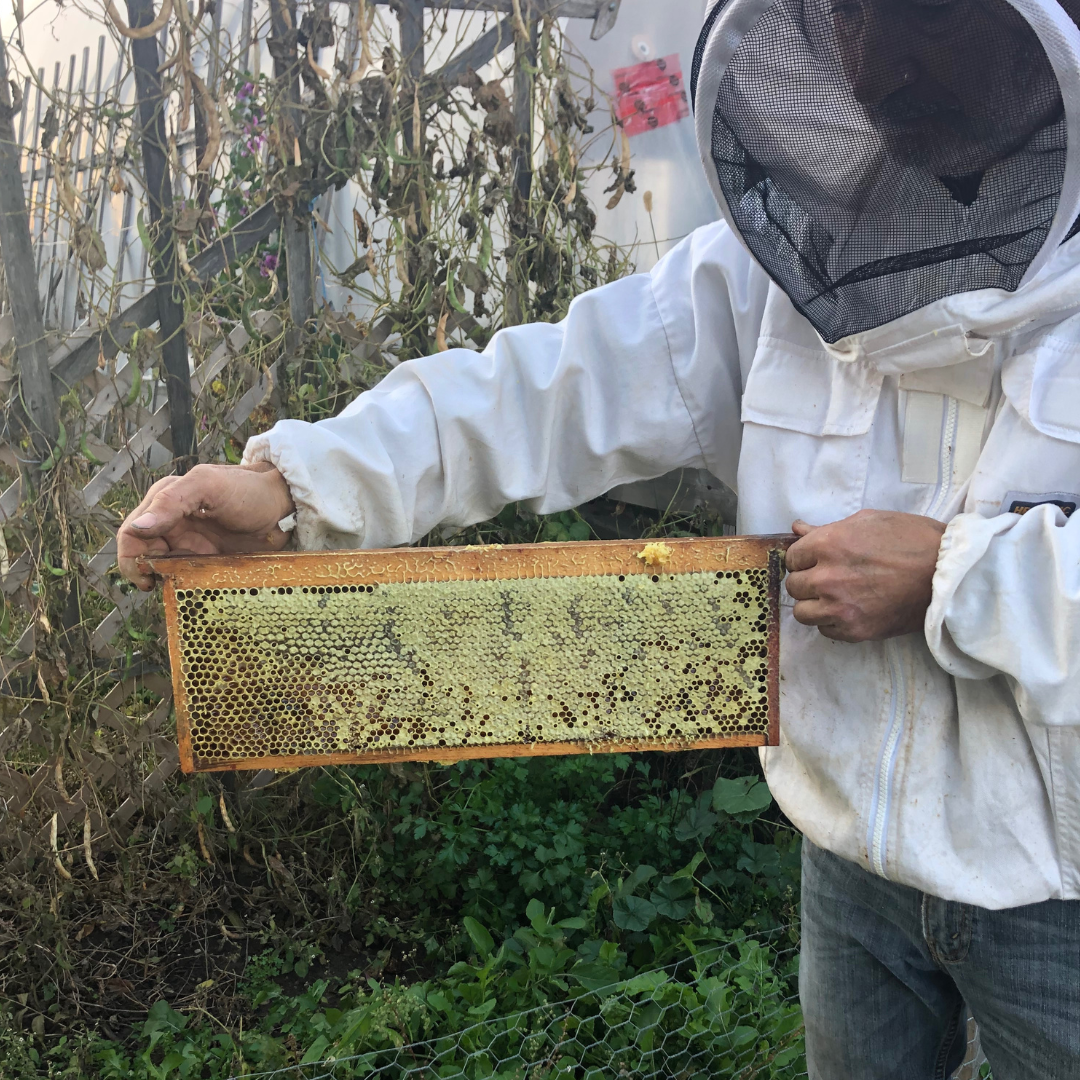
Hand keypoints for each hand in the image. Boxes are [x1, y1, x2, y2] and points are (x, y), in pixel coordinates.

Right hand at [117, 462, 295, 590]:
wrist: (284, 506)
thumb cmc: (247, 489)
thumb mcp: (207, 486)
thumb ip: (171, 501)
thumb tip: (138, 528)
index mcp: (163, 503)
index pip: (131, 534)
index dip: (132, 557)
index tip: (147, 577)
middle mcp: (172, 526)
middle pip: (145, 557)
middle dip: (150, 573)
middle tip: (169, 583)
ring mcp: (191, 546)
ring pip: (165, 571)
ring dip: (170, 582)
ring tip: (186, 587)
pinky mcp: (208, 562)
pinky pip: (189, 580)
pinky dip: (189, 587)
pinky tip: (200, 590)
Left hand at [784, 509, 946, 642]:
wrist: (949, 574)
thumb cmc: (913, 539)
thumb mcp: (869, 521)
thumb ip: (827, 528)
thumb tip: (798, 528)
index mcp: (828, 545)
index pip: (792, 558)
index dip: (805, 558)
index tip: (817, 560)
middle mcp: (827, 578)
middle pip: (795, 586)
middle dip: (808, 581)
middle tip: (829, 578)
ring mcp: (840, 608)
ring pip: (803, 613)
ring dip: (815, 605)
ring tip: (835, 597)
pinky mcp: (855, 631)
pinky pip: (825, 630)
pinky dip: (833, 622)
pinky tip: (850, 610)